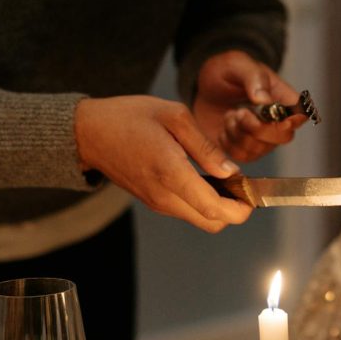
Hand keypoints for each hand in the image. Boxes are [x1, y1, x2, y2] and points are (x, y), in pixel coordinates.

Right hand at [74, 95, 252, 232]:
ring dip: (220, 206)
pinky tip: (207, 178)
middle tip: (243, 184)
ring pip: (201, 219)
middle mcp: (164, 195)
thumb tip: (232, 172)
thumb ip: (206, 147)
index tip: (252, 192)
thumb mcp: (174, 116)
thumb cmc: (130, 116)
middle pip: (212, 223)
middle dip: (235, 210)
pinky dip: (204, 202)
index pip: (214, 209)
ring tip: (226, 177)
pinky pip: (187, 211)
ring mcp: (158, 202)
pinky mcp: (154, 201)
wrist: (88, 132)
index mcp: (171, 173)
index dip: (241, 207)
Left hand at [192, 50, 308, 161]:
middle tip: (240, 112)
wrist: (206, 89)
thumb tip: (265, 100)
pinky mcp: (247, 150)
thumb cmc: (226, 73)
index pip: (301, 115)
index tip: (267, 112)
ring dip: (238, 132)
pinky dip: (229, 142)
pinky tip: (227, 126)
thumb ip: (253, 78)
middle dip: (257, 128)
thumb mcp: (236, 64)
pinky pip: (242, 156)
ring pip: (260, 148)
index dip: (289, 119)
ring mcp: (264, 139)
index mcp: (284, 98)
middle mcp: (279, 122)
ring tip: (231, 114)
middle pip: (283, 137)